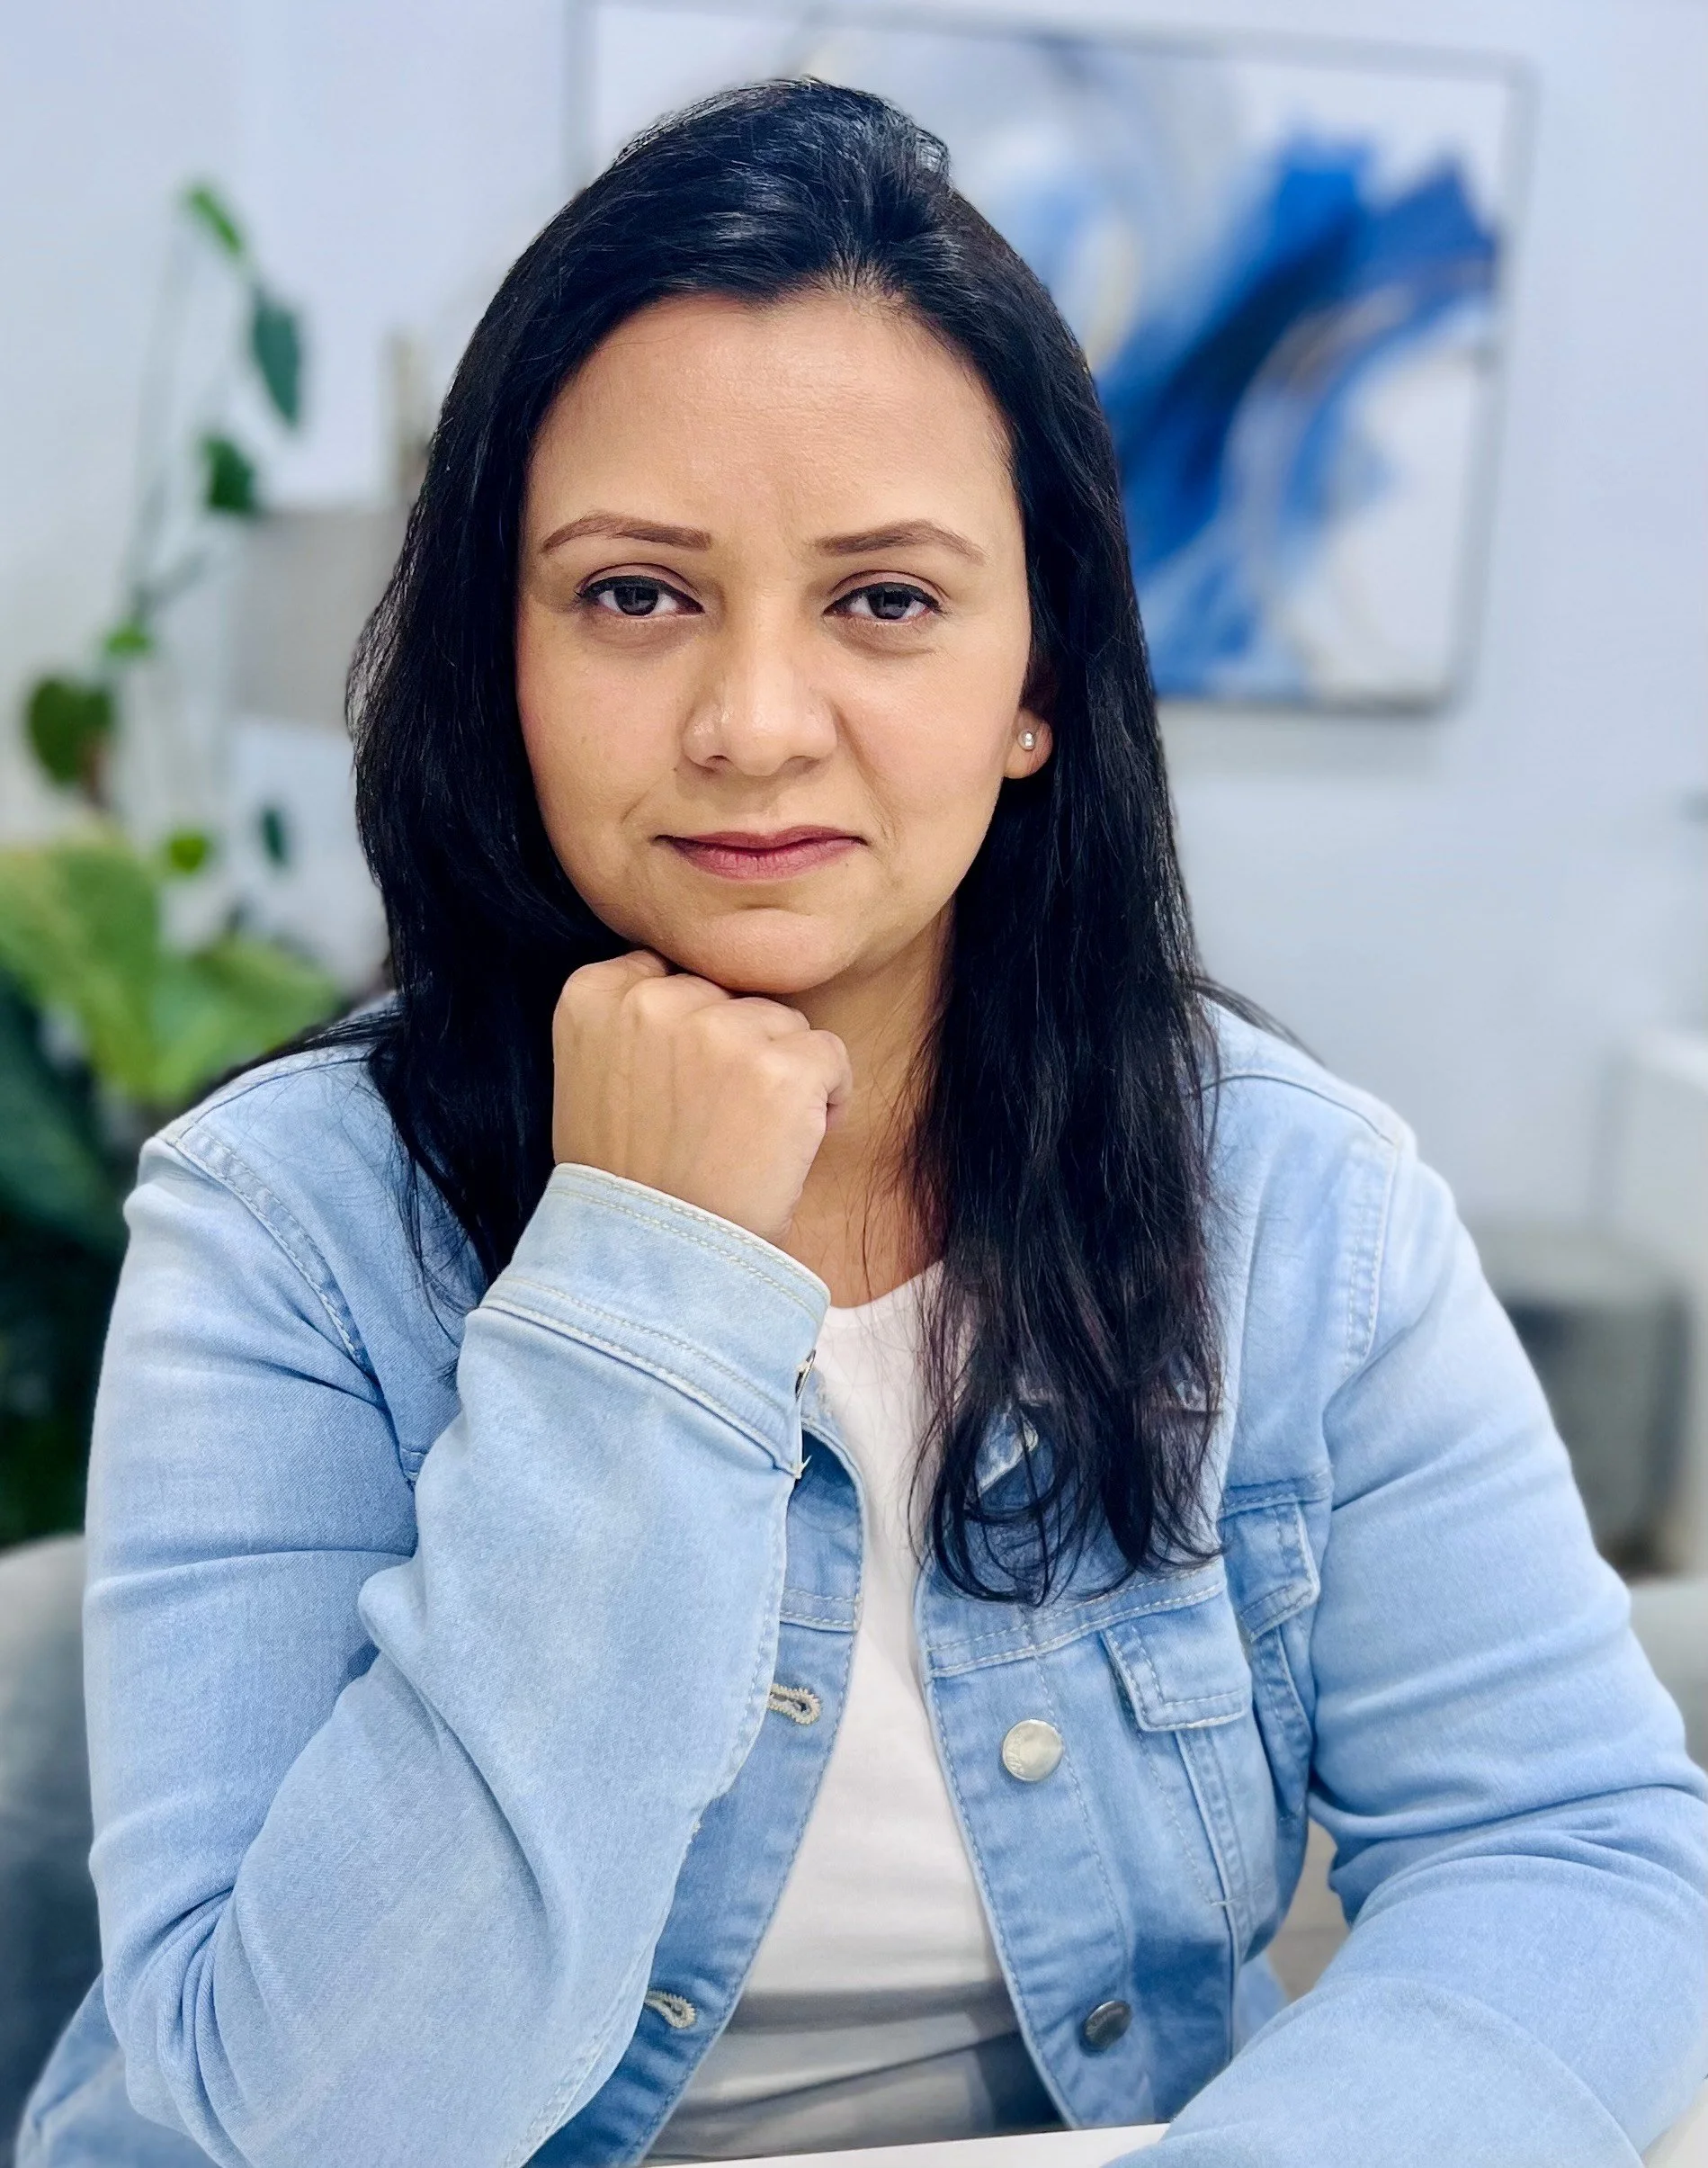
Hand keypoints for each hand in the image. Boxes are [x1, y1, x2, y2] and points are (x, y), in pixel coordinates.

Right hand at [552, 952, 853, 1245]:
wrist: (651, 1267)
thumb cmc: (625, 1185)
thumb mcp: (587, 1083)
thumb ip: (629, 1024)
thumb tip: (696, 992)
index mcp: (592, 995)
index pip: (668, 972)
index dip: (687, 1032)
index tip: (679, 1090)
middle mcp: (653, 1000)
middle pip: (730, 995)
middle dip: (734, 1049)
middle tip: (713, 1125)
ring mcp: (719, 1030)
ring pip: (782, 1022)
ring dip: (779, 1073)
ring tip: (743, 1140)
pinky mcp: (781, 1067)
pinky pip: (830, 1055)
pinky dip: (828, 1101)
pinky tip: (786, 1147)